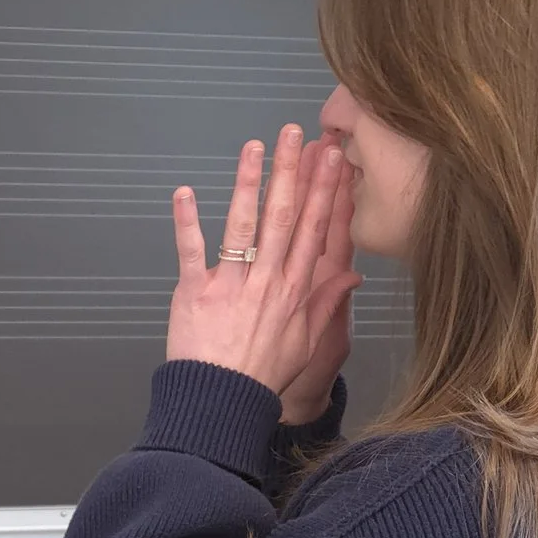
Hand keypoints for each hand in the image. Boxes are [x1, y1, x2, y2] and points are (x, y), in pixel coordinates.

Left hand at [166, 126, 360, 400]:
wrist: (223, 402)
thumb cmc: (262, 375)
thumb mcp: (308, 341)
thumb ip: (328, 302)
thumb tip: (353, 274)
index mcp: (295, 289)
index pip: (314, 230)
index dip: (324, 191)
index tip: (332, 158)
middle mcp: (267, 281)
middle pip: (283, 217)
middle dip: (291, 172)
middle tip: (296, 135)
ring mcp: (231, 285)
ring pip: (243, 225)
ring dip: (248, 183)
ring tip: (253, 147)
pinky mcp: (194, 293)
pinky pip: (190, 251)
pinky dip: (186, 221)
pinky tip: (184, 192)